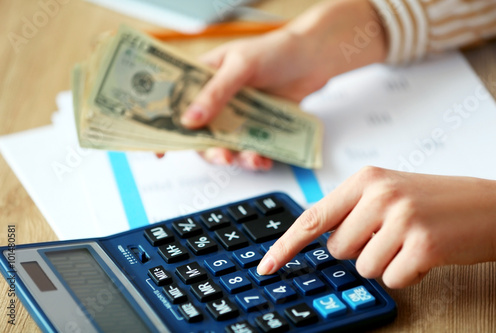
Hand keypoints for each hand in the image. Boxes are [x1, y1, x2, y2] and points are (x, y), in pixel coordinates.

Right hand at [181, 0, 386, 169]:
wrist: (311, 59)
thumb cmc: (274, 51)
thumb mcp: (240, 66)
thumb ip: (216, 93)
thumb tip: (190, 120)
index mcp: (204, 79)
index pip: (176, 104)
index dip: (165, 127)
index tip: (159, 149)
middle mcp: (218, 101)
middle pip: (200, 134)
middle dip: (208, 150)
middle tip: (220, 155)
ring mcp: (238, 116)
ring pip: (226, 145)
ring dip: (234, 157)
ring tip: (248, 158)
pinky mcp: (258, 127)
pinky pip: (250, 149)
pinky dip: (255, 158)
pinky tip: (263, 158)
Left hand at [257, 166, 495, 287]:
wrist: (489, 206)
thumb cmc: (434, 201)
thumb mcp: (387, 191)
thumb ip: (350, 211)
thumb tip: (320, 240)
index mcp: (365, 179)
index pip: (313, 217)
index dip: (286, 245)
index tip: (267, 265)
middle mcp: (379, 195)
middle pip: (337, 249)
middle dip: (360, 249)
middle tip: (390, 233)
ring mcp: (401, 218)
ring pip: (363, 267)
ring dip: (385, 262)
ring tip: (410, 240)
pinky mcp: (423, 245)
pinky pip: (391, 278)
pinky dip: (406, 273)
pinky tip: (425, 253)